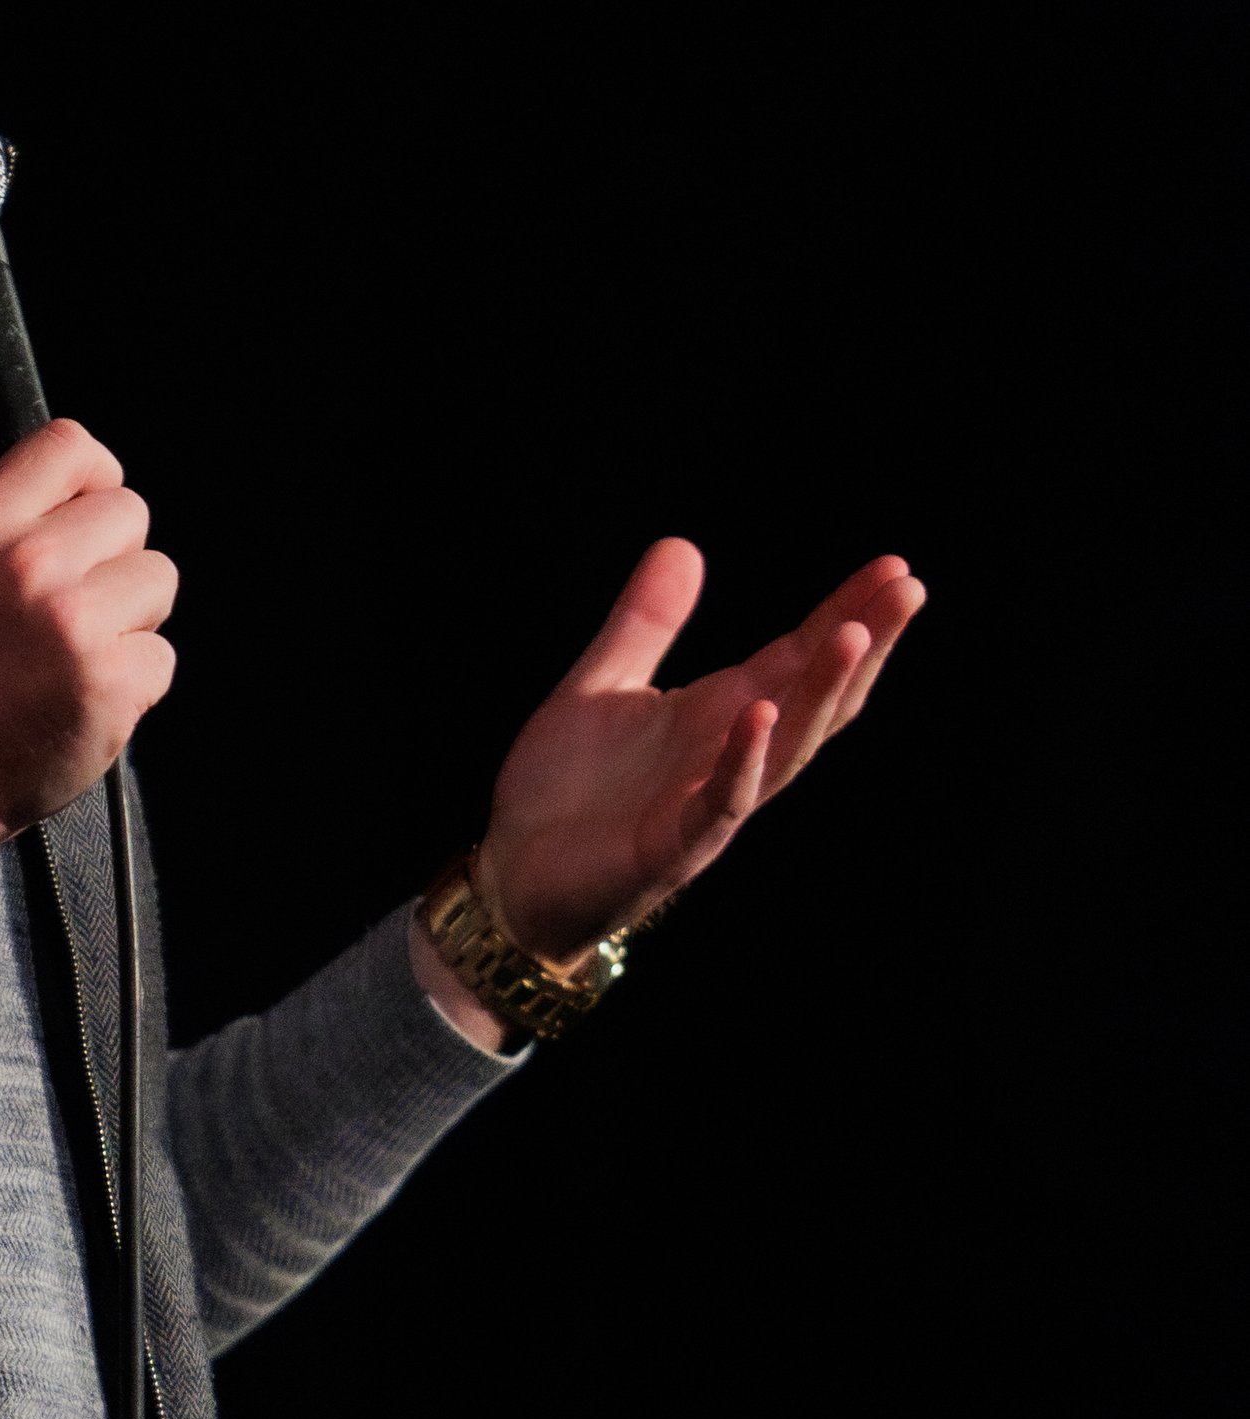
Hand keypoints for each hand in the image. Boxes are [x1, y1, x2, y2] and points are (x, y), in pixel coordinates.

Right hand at [0, 396, 177, 952]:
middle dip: (113, 559)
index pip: (74, 445)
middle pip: (131, 511)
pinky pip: (162, 656)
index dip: (93, 479)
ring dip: (130, 621)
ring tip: (75, 656)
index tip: (82, 521)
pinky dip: (134, 685)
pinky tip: (84, 699)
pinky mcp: (110, 683)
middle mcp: (28, 565)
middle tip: (66, 611)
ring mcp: (73, 625)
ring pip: (157, 580)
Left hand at [473, 537, 924, 969]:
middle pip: (816, 698)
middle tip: (908, 588)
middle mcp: (729, 757)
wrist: (510, 875)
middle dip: (863, 645)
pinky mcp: (672, 848)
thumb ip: (644, 622)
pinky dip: (744, 758)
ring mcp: (708, 805)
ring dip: (822, 692)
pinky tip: (760, 713)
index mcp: (717, 715)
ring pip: (789, 748)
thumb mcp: (600, 685)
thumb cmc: (563, 789)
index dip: (846, 614)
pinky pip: (722, 802)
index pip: (798, 657)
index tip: (894, 567)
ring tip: (856, 636)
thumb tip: (683, 543)